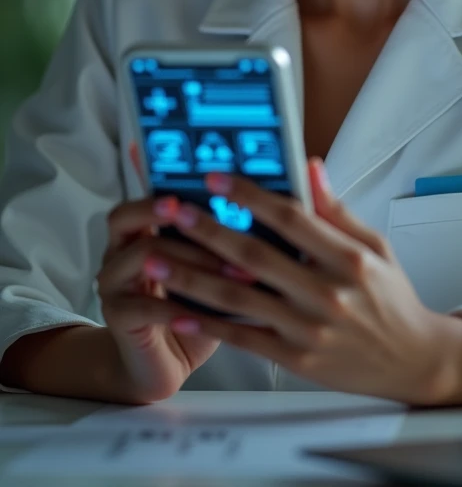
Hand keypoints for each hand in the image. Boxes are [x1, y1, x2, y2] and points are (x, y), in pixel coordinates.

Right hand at [97, 144, 224, 402]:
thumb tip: (274, 200)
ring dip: (193, 260)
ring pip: (145, 255)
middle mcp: (121, 247)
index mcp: (144, 226)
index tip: (205, 173)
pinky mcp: (116, 316)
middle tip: (198, 210)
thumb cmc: (199, 307)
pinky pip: (145, 305)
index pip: (147, 188)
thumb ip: (232, 232)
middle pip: (128, 214)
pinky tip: (210, 313)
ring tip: (237, 271)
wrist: (165, 362)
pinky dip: (181, 307)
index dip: (168, 176)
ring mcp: (113, 282)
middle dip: (168, 211)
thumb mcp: (217, 266)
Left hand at [141, 159, 461, 404]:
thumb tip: (311, 167)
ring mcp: (309, 329)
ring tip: (155, 258)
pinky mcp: (296, 359)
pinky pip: (243, 338)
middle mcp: (326, 293)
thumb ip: (337, 210)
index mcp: (347, 259)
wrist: (412, 361)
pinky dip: (208, 325)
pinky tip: (178, 311)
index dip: (249, 195)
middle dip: (206, 230)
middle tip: (171, 211)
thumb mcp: (375, 246)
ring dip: (191, 277)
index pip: (290, 218)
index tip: (216, 178)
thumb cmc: (392, 298)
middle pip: (254, 256)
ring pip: (238, 299)